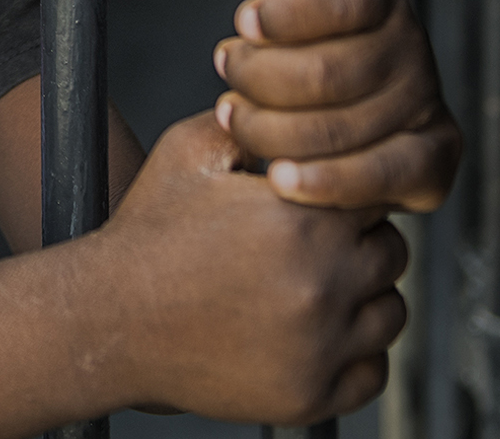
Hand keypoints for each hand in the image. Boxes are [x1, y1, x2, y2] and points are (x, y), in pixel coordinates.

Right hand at [98, 114, 407, 422]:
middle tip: (302, 246)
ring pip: (390, 312)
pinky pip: (373, 371)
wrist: (109, 318)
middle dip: (356, 243)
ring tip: (305, 287)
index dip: (341, 194)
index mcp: (301, 219)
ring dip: (362, 298)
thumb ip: (250, 123)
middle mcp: (322, 284)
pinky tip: (310, 331)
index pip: (374, 194)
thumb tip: (292, 104)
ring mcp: (321, 347)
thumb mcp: (185, 153)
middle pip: (391, 252)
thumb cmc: (147, 232)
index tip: (310, 202)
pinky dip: (354, 354)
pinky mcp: (311, 395)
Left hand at [213, 0, 458, 211]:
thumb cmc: (299, 50)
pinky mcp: (433, 161)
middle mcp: (411, 45)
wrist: (336, 116)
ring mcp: (426, 104)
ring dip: (271, 130)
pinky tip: (281, 178)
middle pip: (327, 72)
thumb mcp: (290, 6)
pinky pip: (377, 175)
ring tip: (235, 119)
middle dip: (259, 79)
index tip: (243, 22)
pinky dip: (323, 181)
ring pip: (338, 127)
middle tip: (226, 77)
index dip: (290, 13)